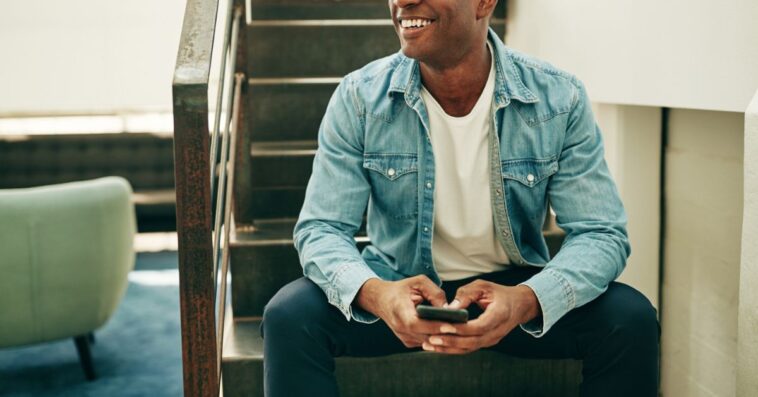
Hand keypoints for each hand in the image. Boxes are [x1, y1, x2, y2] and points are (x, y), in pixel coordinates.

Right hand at [356, 275, 451, 347]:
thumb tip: (449, 308)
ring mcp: (403, 337)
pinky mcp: (408, 342)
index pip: (417, 324)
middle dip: (445, 333)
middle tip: (464, 328)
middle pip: (426, 336)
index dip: (434, 326)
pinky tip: (448, 331)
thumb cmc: (401, 289)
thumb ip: (434, 292)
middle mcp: (400, 328)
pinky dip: (437, 337)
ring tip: (460, 329)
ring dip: (443, 337)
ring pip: (428, 341)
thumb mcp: (418, 282)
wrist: (382, 300)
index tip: (451, 325)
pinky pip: (426, 341)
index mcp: (399, 311)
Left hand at [422, 280, 540, 354]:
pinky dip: (453, 349)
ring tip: (429, 345)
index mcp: (499, 315)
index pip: (479, 326)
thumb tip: (450, 308)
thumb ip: (467, 294)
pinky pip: (468, 348)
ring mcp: (492, 340)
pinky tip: (437, 347)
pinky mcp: (486, 343)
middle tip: (431, 338)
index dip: (461, 328)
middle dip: (451, 341)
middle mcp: (497, 331)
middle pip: (473, 342)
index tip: (444, 325)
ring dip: (449, 348)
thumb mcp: (484, 286)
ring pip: (469, 348)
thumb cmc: (499, 293)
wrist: (519, 306)